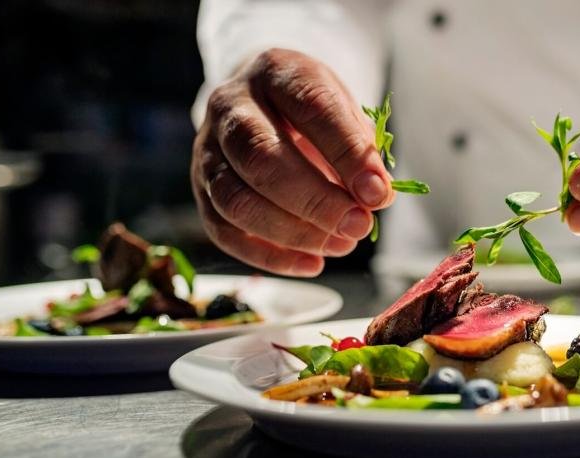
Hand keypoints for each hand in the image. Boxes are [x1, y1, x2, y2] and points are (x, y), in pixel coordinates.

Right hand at [190, 48, 393, 275]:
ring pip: (236, 200)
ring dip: (293, 232)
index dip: (346, 153)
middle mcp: (230, 106)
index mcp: (275, 72)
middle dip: (315, 200)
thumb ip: (359, 147)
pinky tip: (312, 263)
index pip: (310, 107)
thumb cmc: (311, 113)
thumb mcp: (343, 110)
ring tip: (341, 245)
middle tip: (358, 225)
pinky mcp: (201, 189)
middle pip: (261, 158)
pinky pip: (224, 231)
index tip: (378, 192)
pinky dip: (270, 256)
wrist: (263, 103)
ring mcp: (207, 149)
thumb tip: (374, 197)